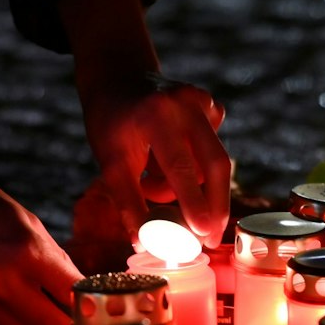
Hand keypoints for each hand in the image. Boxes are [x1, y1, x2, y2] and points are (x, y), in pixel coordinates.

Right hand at [0, 102, 79, 324]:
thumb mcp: (26, 221)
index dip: (92, 311)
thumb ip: (55, 260)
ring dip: (32, 324)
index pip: (74, 298)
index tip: (100, 318)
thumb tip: (82, 294)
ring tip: (27, 301)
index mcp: (27, 251)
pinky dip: (2, 319)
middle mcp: (1, 280)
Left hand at [79, 69, 230, 246]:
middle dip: (213, 205)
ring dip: (189, 184)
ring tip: (152, 181)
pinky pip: (213, 149)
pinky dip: (195, 163)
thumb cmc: (111, 126)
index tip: (203, 234)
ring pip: (212, 161)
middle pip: (215, 164)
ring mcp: (202, 101)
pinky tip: (169, 153)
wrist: (118, 80)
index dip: (193, 204)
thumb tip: (145, 244)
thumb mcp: (110, 162)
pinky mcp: (211, 105)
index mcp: (156, 115)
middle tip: (209, 238)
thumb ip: (128, 202)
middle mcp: (185, 103)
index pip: (180, 168)